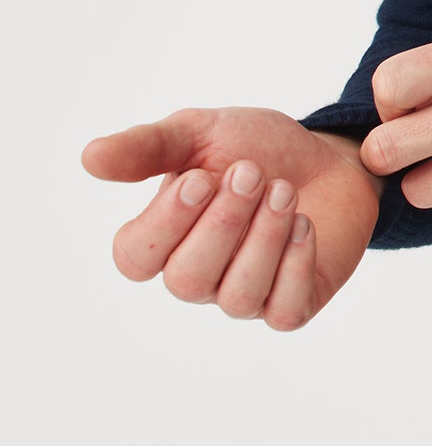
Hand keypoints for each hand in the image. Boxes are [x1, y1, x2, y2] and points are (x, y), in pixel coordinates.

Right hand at [82, 106, 383, 329]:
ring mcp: (245, 296)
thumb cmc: (257, 149)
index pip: (135, 258)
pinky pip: (283, 312)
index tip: (200, 177)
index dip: (164, 223)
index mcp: (165, 238)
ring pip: (237, 297)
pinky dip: (296, 265)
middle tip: (253, 173)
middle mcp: (198, 275)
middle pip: (187, 279)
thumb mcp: (200, 133)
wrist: (328, 157)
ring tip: (284, 192)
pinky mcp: (292, 305)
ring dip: (264, 238)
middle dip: (224, 222)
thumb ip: (147, 147)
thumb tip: (89, 158)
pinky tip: (305, 224)